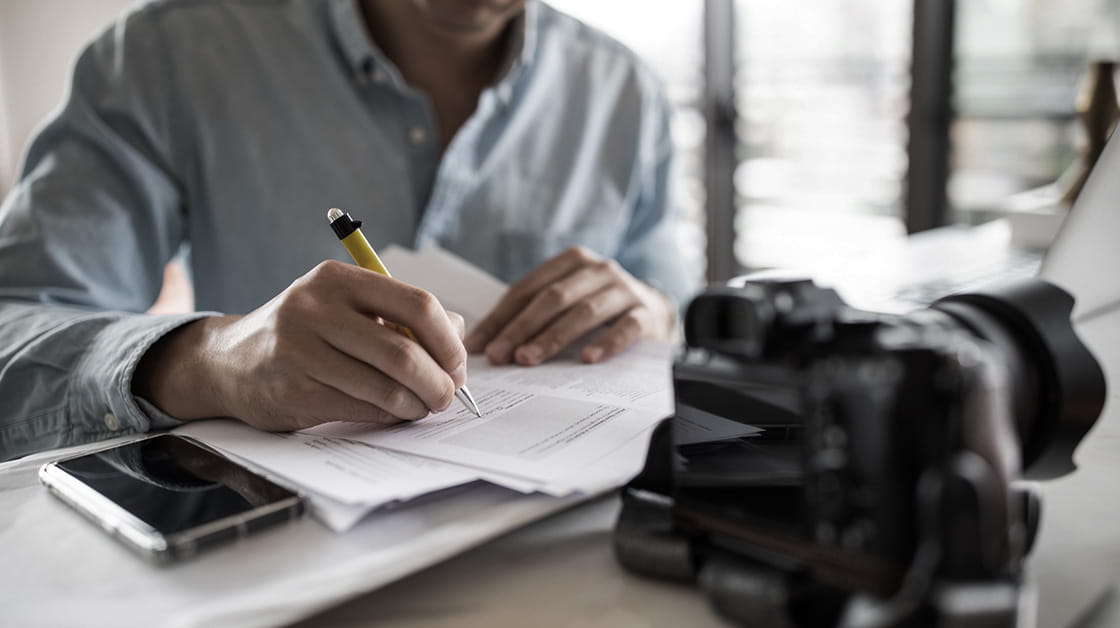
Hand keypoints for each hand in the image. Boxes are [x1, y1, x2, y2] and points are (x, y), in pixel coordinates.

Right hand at [134, 260, 466, 430]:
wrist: (230, 362)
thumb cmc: (306, 333)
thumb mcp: (347, 307)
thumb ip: (402, 314)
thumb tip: (458, 334)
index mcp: (338, 279)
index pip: (417, 305)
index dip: (448, 340)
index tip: (458, 363)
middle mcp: (315, 308)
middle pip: (403, 352)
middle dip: (438, 382)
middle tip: (448, 395)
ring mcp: (300, 351)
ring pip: (385, 387)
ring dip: (416, 405)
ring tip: (423, 407)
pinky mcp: (293, 390)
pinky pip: (361, 409)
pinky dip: (389, 416)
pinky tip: (394, 414)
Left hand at [464, 246, 673, 365]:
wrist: (653, 313)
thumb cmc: (599, 309)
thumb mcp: (566, 301)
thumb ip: (531, 315)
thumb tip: (486, 345)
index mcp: (571, 261)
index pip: (528, 288)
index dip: (501, 317)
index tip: (480, 345)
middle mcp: (598, 270)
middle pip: (553, 298)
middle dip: (521, 328)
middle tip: (500, 355)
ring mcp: (624, 290)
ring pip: (584, 312)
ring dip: (553, 337)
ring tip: (529, 359)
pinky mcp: (645, 314)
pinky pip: (625, 328)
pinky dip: (606, 342)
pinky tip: (588, 359)